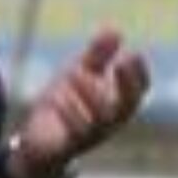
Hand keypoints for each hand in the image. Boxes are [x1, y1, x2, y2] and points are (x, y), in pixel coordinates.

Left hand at [8, 29, 151, 177]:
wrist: (36, 141)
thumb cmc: (63, 107)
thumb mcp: (79, 73)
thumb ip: (97, 55)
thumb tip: (116, 30)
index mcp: (115, 105)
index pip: (138, 91)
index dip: (140, 74)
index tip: (135, 54)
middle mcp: (109, 123)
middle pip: (128, 107)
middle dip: (127, 84)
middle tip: (121, 61)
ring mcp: (91, 137)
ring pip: (102, 120)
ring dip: (91, 93)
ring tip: (76, 72)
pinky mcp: (70, 147)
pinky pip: (76, 133)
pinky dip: (70, 113)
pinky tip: (61, 96)